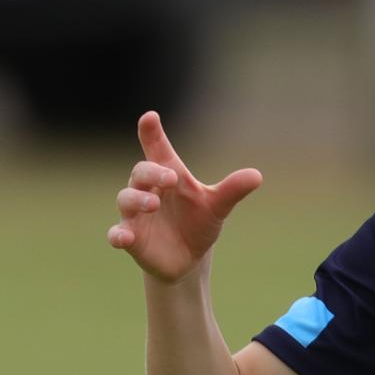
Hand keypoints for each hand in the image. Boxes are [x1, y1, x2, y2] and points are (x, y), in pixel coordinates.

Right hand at [107, 111, 262, 283]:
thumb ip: (232, 190)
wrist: (189, 257)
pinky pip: (117, 234)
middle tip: (170, 178)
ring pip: (126, 199)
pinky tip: (123, 238)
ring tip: (153, 204)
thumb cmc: (199, 221)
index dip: (152, 133)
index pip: (158, 150)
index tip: (150, 117)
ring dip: (137, 200)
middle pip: (141, 172)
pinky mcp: (131, 238)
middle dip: (152, 173)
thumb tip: (257, 176)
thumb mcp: (218, 206)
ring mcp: (136, 215)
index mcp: (169, 176)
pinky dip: (118, 234)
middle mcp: (148, 191)